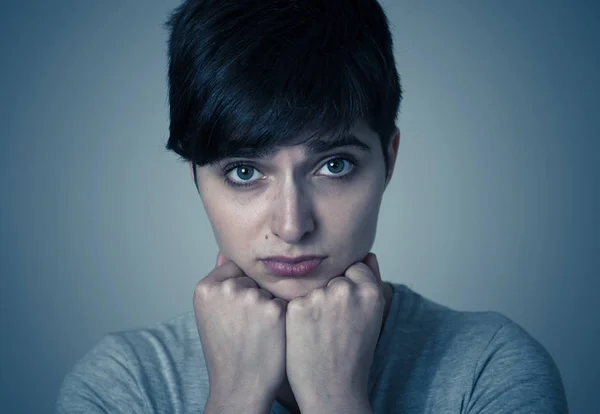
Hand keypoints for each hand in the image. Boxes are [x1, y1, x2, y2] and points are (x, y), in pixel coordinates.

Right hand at [194, 252, 287, 411]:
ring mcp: (250, 297)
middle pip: (252, 279)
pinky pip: (283, 302)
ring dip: (268, 307)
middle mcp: (226, 288)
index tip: (234, 315)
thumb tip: (226, 251)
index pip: (234, 269)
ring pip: (269, 290)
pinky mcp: (274, 309)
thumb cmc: (226, 350)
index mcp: (206, 287)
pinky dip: (281, 318)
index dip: (239, 291)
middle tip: (244, 328)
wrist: (239, 385)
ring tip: (256, 333)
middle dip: (254, 298)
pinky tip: (270, 336)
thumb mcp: (210, 313)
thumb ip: (219, 280)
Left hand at [285, 253, 383, 410]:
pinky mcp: (296, 308)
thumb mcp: (372, 317)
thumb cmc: (353, 354)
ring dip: (313, 303)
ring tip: (320, 332)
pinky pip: (295, 299)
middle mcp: (346, 290)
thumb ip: (371, 281)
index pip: (353, 267)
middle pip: (332, 276)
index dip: (348, 289)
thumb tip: (368, 253)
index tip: (348, 312)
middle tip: (333, 326)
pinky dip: (297, 314)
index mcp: (370, 292)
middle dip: (329, 295)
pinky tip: (305, 334)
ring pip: (312, 287)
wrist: (332, 390)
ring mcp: (320, 298)